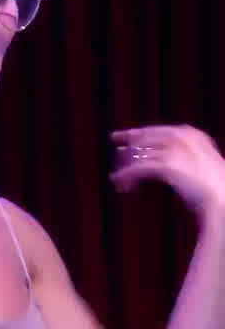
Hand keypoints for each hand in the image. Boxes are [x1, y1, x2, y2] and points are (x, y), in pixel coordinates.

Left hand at [110, 125, 224, 222]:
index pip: (158, 130)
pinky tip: (120, 183)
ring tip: (118, 177)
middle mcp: (181, 137)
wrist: (224, 198)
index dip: (140, 133)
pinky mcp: (165, 165)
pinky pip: (137, 169)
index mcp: (192, 134)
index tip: (126, 135)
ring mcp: (173, 150)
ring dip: (127, 167)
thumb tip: (163, 162)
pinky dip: (126, 176)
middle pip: (146, 138)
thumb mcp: (202, 165)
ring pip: (140, 154)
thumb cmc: (216, 187)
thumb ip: (185, 158)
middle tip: (115, 145)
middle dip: (129, 142)